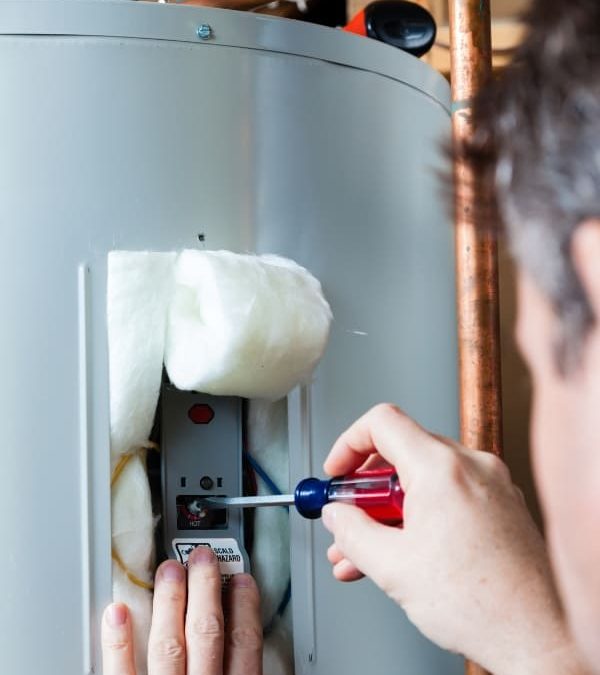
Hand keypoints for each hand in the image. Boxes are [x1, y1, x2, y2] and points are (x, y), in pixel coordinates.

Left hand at [101, 546, 262, 674]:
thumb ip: (246, 673)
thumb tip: (254, 653)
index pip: (243, 644)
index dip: (245, 606)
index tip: (241, 580)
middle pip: (207, 632)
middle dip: (205, 588)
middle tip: (203, 557)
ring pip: (168, 644)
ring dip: (169, 601)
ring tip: (169, 570)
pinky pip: (121, 673)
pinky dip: (118, 642)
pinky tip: (118, 612)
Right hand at [322, 404, 585, 674]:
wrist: (539, 637)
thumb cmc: (482, 605)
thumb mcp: (393, 567)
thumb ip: (352, 532)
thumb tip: (338, 516)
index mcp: (442, 468)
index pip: (382, 422)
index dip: (348, 443)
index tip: (337, 471)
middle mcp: (472, 465)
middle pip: (402, 452)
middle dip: (366, 488)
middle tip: (348, 516)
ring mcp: (492, 484)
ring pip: (424, 478)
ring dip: (390, 509)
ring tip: (367, 549)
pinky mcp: (502, 504)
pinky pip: (450, 494)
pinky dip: (421, 514)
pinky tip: (402, 550)